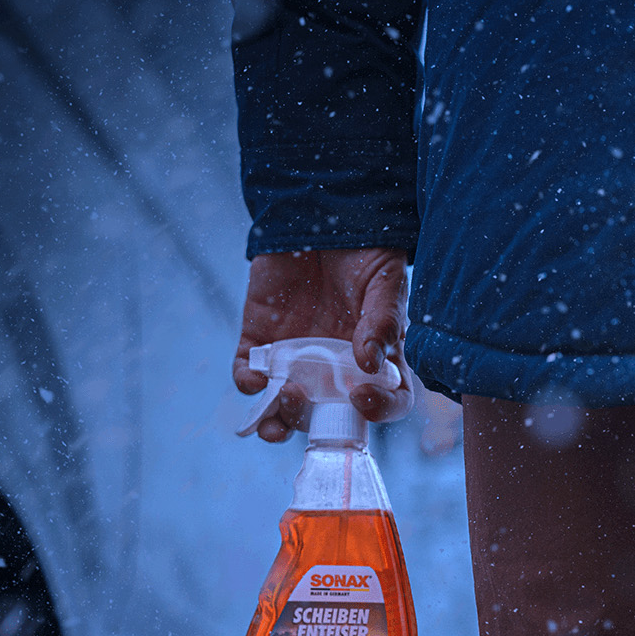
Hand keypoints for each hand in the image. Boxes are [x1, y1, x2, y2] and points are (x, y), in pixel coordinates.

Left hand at [233, 247, 412, 441]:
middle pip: (328, 413)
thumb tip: (370, 364)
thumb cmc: (364, 253)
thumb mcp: (385, 282)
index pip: (387, 399)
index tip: (361, 398)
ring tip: (275, 409)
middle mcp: (337, 368)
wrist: (319, 216)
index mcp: (377, 359)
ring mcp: (298, 358)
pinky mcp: (262, 341)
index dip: (379, 410)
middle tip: (301, 399)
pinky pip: (250, 374)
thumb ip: (382, 321)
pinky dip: (247, 382)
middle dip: (311, 419)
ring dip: (277, 418)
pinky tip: (252, 377)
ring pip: (286, 405)